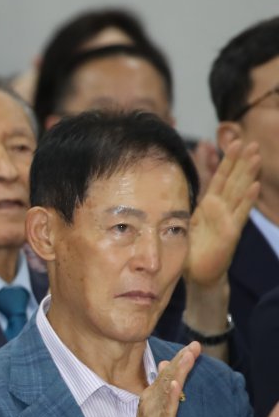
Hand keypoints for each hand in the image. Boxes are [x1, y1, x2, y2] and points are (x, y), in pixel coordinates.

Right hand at [122, 342, 200, 416]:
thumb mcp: (157, 412)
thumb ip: (161, 390)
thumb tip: (165, 366)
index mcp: (150, 398)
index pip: (166, 374)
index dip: (179, 360)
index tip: (193, 346)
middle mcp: (149, 402)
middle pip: (167, 377)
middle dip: (181, 360)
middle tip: (194, 345)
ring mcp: (153, 414)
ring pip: (167, 389)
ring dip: (178, 372)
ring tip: (188, 357)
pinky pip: (167, 409)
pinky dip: (171, 395)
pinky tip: (176, 384)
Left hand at [186, 140, 259, 289]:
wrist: (198, 274)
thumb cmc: (190, 249)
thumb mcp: (181, 224)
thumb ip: (179, 208)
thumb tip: (160, 193)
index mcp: (208, 205)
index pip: (218, 178)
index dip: (225, 161)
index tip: (233, 142)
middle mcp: (220, 209)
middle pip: (232, 180)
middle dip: (241, 161)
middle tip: (252, 142)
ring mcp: (227, 220)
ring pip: (239, 192)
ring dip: (248, 174)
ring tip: (256, 157)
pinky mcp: (230, 233)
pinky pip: (239, 214)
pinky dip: (247, 200)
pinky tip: (255, 186)